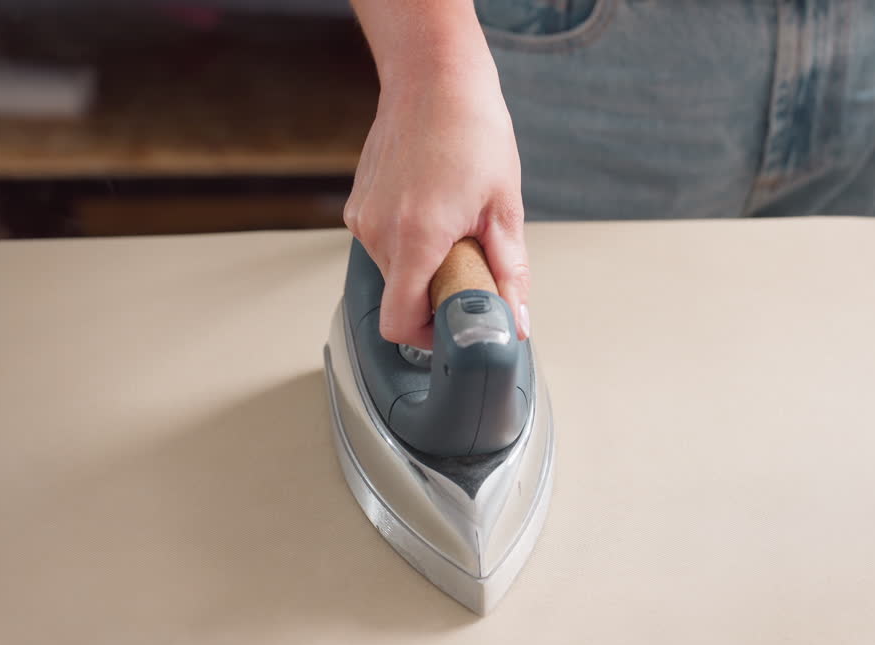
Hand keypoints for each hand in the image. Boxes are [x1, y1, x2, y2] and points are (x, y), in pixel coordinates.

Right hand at [344, 55, 529, 348]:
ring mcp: (363, 218)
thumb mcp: (505, 208)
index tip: (454, 324)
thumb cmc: (471, 129)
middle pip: (399, 299)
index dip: (429, 336)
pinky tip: (432, 207)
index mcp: (416, 237)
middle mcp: (379, 232)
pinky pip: (384, 245)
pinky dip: (409, 242)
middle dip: (436, 292)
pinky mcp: (358, 206)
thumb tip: (517, 321)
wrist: (434, 78)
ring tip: (452, 224)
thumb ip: (509, 273)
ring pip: (392, 272)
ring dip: (423, 265)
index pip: (399, 324)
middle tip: (469, 258)